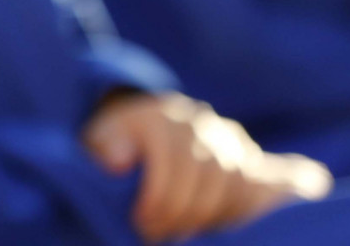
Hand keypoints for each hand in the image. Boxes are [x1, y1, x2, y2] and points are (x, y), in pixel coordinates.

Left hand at [82, 93, 329, 242]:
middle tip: (158, 235)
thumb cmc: (113, 144)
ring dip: (208, 217)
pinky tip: (210, 226)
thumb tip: (119, 163)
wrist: (141, 127)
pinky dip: (235, 212)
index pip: (172, 163)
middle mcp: (197, 120)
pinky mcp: (246, 153)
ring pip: (234, 183)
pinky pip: (253, 187)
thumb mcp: (95, 141)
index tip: (141, 224)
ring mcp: (226, 135)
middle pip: (206, 175)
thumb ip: (104, 148)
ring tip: (180, 233)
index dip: (159, 201)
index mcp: (160, 115)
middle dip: (182, 214)